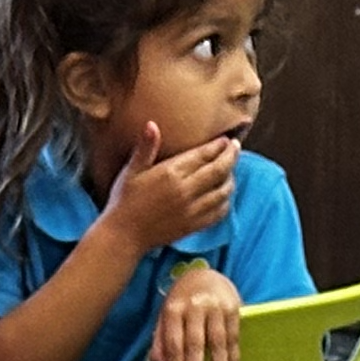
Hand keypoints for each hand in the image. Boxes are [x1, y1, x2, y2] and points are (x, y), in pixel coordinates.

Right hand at [100, 119, 238, 252]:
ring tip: (230, 170)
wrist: (123, 235)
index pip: (204, 155)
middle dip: (231, 157)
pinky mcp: (193, 226)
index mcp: (171, 173)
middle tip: (236, 147)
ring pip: (223, 191)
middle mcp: (185, 191)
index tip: (225, 139)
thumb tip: (152, 124)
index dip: (218, 146)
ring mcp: (192, 210)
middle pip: (219, 170)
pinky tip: (224, 195)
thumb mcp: (131, 170)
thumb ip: (145, 148)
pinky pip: (219, 213)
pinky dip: (226, 202)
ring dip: (231, 178)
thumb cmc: (124, 200)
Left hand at [151, 263, 242, 360]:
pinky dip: (234, 359)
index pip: (173, 345)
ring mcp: (215, 306)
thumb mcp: (166, 316)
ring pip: (217, 343)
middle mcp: (194, 306)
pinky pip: (234, 338)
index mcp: (173, 309)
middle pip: (194, 345)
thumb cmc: (183, 301)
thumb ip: (160, 340)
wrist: (206, 274)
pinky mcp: (233, 307)